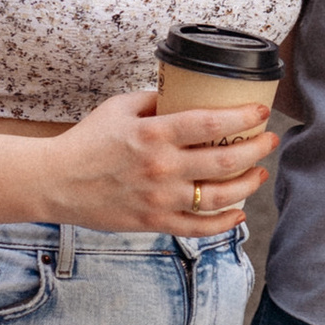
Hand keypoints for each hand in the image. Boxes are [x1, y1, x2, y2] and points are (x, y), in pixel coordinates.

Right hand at [42, 88, 277, 233]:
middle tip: (269, 141)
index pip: (211, 123)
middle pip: (225, 161)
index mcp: (154, 134)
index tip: (261, 111)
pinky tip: (238, 213)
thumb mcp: (120, 108)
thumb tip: (187, 97)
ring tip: (259, 174)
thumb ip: (156, 101)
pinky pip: (198, 227)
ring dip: (247, 185)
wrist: (55, 182)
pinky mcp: (154, 222)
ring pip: (219, 196)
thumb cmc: (86, 141)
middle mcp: (162, 167)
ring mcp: (160, 198)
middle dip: (256, 150)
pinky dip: (223, 223)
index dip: (243, 116)